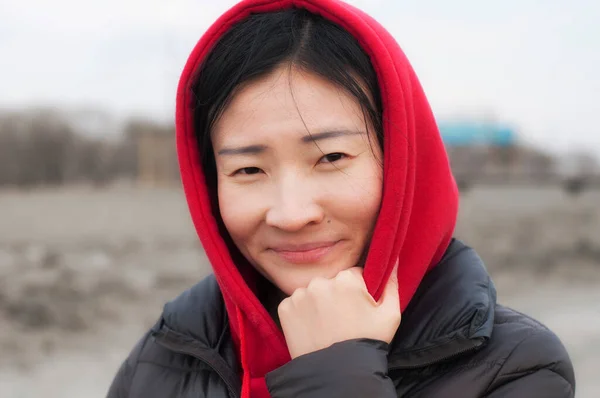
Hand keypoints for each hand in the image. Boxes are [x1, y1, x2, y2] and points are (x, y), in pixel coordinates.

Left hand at [278, 262, 400, 358]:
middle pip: (331, 282)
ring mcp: (299, 294)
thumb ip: (392, 283)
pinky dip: (301, 313)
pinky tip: (312, 328)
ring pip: (312, 291)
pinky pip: (295, 303)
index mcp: (346, 278)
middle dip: (336, 295)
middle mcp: (320, 281)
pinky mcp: (284, 308)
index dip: (357, 291)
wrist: (337, 374)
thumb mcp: (390, 314)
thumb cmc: (367, 342)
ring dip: (318, 302)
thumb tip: (393, 261)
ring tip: (327, 324)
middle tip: (343, 318)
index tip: (358, 308)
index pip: (353, 275)